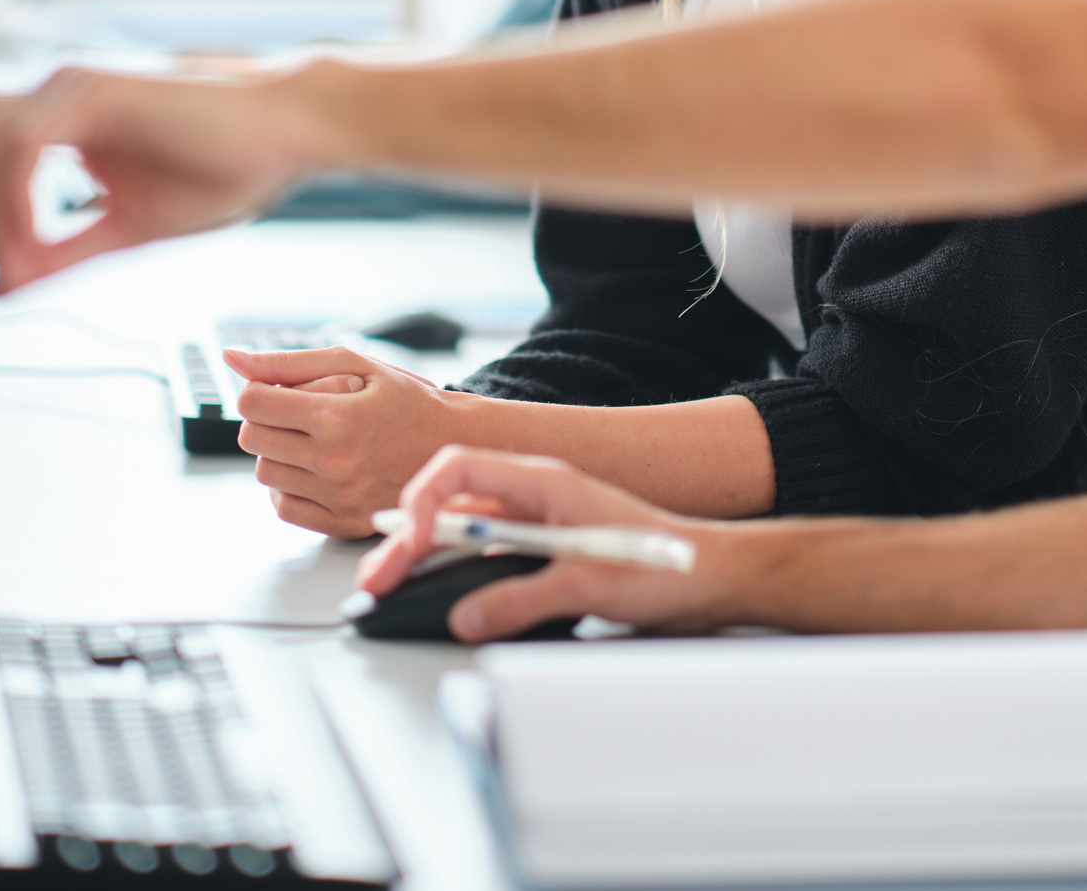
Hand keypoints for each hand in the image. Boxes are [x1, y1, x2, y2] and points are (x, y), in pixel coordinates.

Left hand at [0, 66, 329, 291]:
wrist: (284, 140)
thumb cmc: (222, 172)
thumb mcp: (124, 230)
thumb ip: (59, 253)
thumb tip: (1, 284)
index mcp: (62, 119)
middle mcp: (56, 92)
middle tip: (10, 273)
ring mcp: (70, 85)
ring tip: (26, 265)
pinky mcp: (91, 89)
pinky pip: (20, 150)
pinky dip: (16, 203)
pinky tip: (34, 238)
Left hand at [229, 346, 467, 538]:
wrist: (454, 446)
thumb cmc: (407, 400)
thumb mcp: (355, 365)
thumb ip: (290, 362)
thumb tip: (232, 358)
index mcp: (337, 416)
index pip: (254, 404)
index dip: (257, 391)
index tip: (276, 390)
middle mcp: (335, 460)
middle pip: (253, 439)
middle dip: (264, 419)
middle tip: (293, 413)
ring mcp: (339, 496)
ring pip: (265, 474)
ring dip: (276, 452)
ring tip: (308, 439)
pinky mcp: (344, 523)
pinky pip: (285, 507)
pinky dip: (289, 486)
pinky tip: (312, 468)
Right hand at [355, 446, 737, 641]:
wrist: (710, 579)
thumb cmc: (664, 565)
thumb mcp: (587, 585)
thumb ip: (521, 600)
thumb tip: (465, 617)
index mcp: (542, 482)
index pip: (459, 468)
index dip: (421, 500)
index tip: (405, 539)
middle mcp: (534, 496)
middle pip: (451, 506)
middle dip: (406, 539)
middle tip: (375, 579)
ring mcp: (537, 524)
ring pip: (463, 532)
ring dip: (424, 556)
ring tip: (389, 584)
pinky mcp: (544, 553)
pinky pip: (485, 555)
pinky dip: (454, 572)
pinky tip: (436, 591)